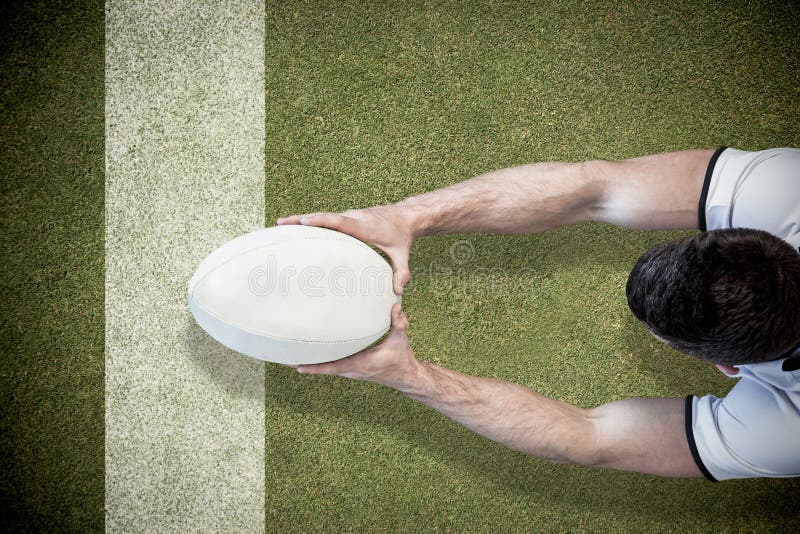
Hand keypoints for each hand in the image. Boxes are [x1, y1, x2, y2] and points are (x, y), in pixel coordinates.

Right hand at [277, 205, 413, 293]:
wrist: (405, 216)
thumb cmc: (402, 237)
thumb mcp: (403, 255)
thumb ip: (401, 272)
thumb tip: (398, 291)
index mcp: (365, 226)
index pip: (341, 222)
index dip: (323, 221)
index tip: (305, 221)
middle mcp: (354, 217)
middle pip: (325, 216)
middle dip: (303, 219)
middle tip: (281, 223)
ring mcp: (349, 215)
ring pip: (323, 216)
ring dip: (302, 219)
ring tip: (279, 224)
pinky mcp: (347, 217)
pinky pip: (327, 218)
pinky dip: (311, 221)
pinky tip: (295, 227)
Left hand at [293, 304, 419, 389]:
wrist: (404, 376)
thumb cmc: (400, 358)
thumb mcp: (401, 340)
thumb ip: (398, 323)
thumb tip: (395, 307)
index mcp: (361, 364)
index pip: (335, 367)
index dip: (316, 367)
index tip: (298, 367)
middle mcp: (352, 370)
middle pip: (323, 368)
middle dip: (303, 364)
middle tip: (282, 358)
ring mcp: (350, 370)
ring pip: (325, 367)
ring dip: (309, 362)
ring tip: (288, 355)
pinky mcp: (351, 368)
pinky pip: (331, 365)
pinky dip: (318, 361)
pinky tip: (309, 354)